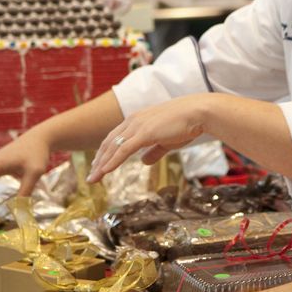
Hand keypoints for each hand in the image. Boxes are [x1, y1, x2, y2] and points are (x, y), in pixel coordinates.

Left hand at [86, 94, 211, 182]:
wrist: (199, 113)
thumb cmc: (187, 124)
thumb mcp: (167, 141)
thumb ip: (154, 151)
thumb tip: (143, 162)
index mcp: (138, 119)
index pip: (115, 137)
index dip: (105, 152)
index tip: (99, 165)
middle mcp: (134, 120)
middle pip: (110, 142)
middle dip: (99, 160)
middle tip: (91, 176)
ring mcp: (138, 126)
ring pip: (113, 147)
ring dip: (101, 164)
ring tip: (93, 179)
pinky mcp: (144, 133)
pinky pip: (123, 150)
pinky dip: (112, 162)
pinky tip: (104, 172)